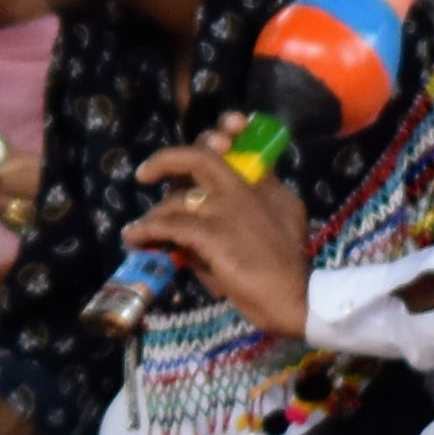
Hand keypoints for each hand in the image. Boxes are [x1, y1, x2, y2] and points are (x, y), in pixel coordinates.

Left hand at [123, 144, 313, 343]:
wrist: (298, 299)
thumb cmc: (289, 267)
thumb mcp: (283, 223)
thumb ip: (250, 208)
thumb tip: (205, 209)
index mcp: (265, 185)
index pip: (237, 149)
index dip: (220, 135)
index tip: (208, 140)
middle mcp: (244, 189)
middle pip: (200, 158)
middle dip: (167, 160)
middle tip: (144, 173)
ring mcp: (227, 210)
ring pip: (177, 199)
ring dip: (154, 215)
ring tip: (140, 230)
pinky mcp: (213, 233)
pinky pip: (169, 226)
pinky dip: (147, 231)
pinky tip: (135, 238)